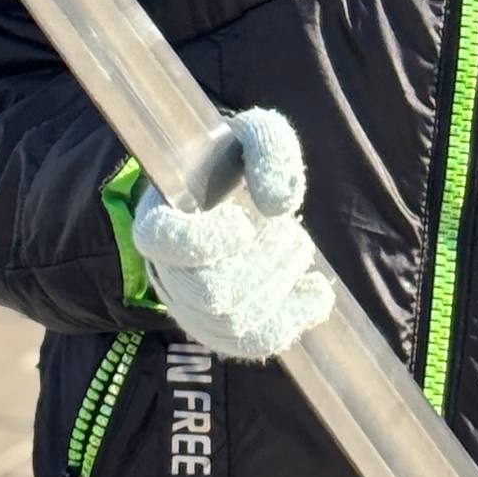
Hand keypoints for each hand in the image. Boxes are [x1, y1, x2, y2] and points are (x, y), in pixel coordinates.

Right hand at [130, 108, 332, 361]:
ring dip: (280, 288)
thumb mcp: (252, 133)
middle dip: (263, 265)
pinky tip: (318, 294)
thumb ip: (268, 148)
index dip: (206, 240)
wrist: (227, 192)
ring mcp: (192, 306)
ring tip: (299, 247)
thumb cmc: (234, 160)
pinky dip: (293, 320)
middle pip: (210, 294)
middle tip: (290, 232)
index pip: (161, 243)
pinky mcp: (223, 327)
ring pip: (234, 325)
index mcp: (159, 220)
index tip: (242, 221)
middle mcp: (168, 271)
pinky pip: (253, 343)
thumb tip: (278, 206)